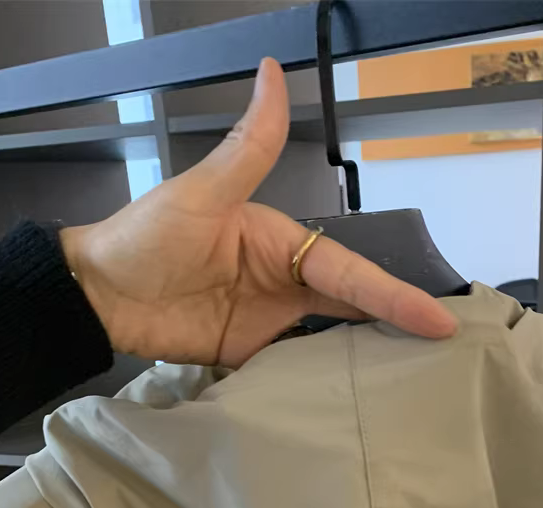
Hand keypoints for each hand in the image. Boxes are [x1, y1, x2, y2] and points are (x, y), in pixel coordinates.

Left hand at [59, 57, 455, 367]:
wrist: (98, 295)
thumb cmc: (146, 237)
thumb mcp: (202, 193)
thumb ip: (248, 147)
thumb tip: (273, 70)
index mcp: (283, 244)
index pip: (350, 272)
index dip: (394, 296)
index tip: (437, 320)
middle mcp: (284, 283)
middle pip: (352, 309)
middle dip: (397, 329)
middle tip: (444, 357)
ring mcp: (268, 322)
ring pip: (331, 342)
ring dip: (366, 360)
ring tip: (413, 387)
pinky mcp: (248, 355)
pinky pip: (295, 370)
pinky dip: (322, 383)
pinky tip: (352, 402)